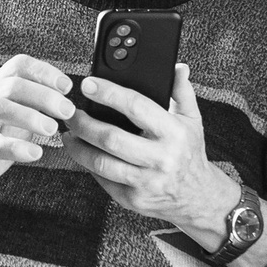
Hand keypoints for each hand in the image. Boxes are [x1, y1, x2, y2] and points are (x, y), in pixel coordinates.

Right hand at [0, 54, 75, 244]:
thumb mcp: (17, 118)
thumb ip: (35, 106)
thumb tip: (68, 99)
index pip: (18, 65)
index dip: (44, 72)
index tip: (66, 86)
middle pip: (11, 85)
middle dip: (43, 96)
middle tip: (67, 111)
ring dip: (29, 117)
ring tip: (52, 129)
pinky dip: (14, 147)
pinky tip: (35, 153)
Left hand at [66, 64, 239, 244]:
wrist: (198, 197)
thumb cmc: (189, 153)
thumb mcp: (192, 120)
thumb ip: (182, 92)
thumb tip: (178, 67)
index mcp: (175, 133)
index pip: (136, 107)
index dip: (108, 94)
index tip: (88, 84)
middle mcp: (161, 159)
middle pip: (111, 138)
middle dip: (84, 123)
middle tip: (70, 112)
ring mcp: (146, 182)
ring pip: (101, 163)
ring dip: (78, 146)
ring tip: (69, 133)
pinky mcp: (132, 199)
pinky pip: (102, 179)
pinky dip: (88, 164)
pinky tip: (82, 152)